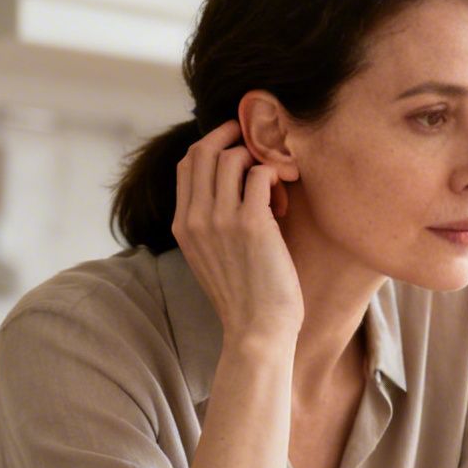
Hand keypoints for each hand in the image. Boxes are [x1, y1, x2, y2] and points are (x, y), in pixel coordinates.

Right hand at [172, 120, 302, 347]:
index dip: (211, 143)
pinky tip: (284, 197)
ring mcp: (220, 219)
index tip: (234, 140)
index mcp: (182, 225)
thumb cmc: (244, 296)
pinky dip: (276, 175)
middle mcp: (195, 218)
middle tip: (258, 140)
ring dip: (259, 160)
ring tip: (276, 185)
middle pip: (205, 150)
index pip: (187, 163)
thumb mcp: (211, 257)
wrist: (257, 330)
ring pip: (234, 157)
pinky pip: (261, 173)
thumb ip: (210, 222)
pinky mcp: (251, 224)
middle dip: (233, 136)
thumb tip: (230, 185)